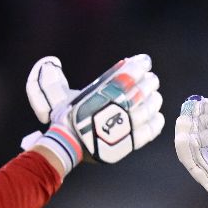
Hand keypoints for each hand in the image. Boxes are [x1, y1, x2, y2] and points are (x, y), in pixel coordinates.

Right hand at [20, 55, 163, 172]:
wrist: (68, 146)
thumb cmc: (66, 120)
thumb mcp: (62, 94)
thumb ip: (59, 78)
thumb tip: (50, 62)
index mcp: (106, 91)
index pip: (131, 72)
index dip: (141, 64)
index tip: (144, 61)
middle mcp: (119, 106)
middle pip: (143, 89)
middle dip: (149, 81)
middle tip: (150, 80)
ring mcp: (128, 124)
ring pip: (150, 108)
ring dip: (154, 99)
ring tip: (154, 96)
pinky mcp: (131, 141)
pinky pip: (151, 130)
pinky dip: (156, 121)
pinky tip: (157, 116)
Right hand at [173, 80, 207, 207]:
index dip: (207, 112)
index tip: (203, 99)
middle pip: (200, 135)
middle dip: (193, 120)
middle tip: (190, 106)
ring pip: (194, 151)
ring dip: (186, 135)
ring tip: (183, 120)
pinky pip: (197, 168)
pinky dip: (188, 154)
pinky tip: (183, 140)